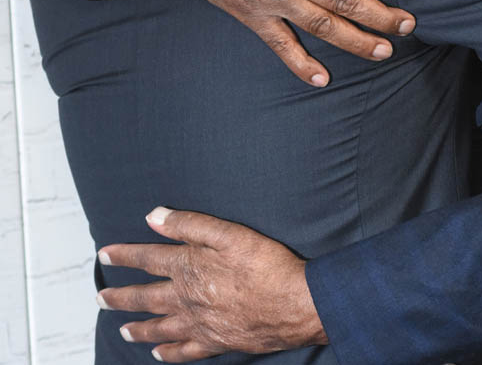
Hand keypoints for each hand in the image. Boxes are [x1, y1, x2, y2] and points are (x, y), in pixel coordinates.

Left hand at [97, 207, 326, 361]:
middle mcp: (187, 298)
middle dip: (120, 296)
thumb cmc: (264, 263)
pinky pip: (185, 352)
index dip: (124, 254)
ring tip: (122, 330)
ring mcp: (200, 324)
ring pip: (160, 327)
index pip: (148, 258)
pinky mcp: (216, 342)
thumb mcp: (228, 232)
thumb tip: (153, 216)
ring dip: (138, 327)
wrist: (293, 303)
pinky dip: (169, 353)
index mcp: (189, 267)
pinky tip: (159, 355)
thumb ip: (189, 224)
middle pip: (146, 297)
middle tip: (100, 298)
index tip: (104, 254)